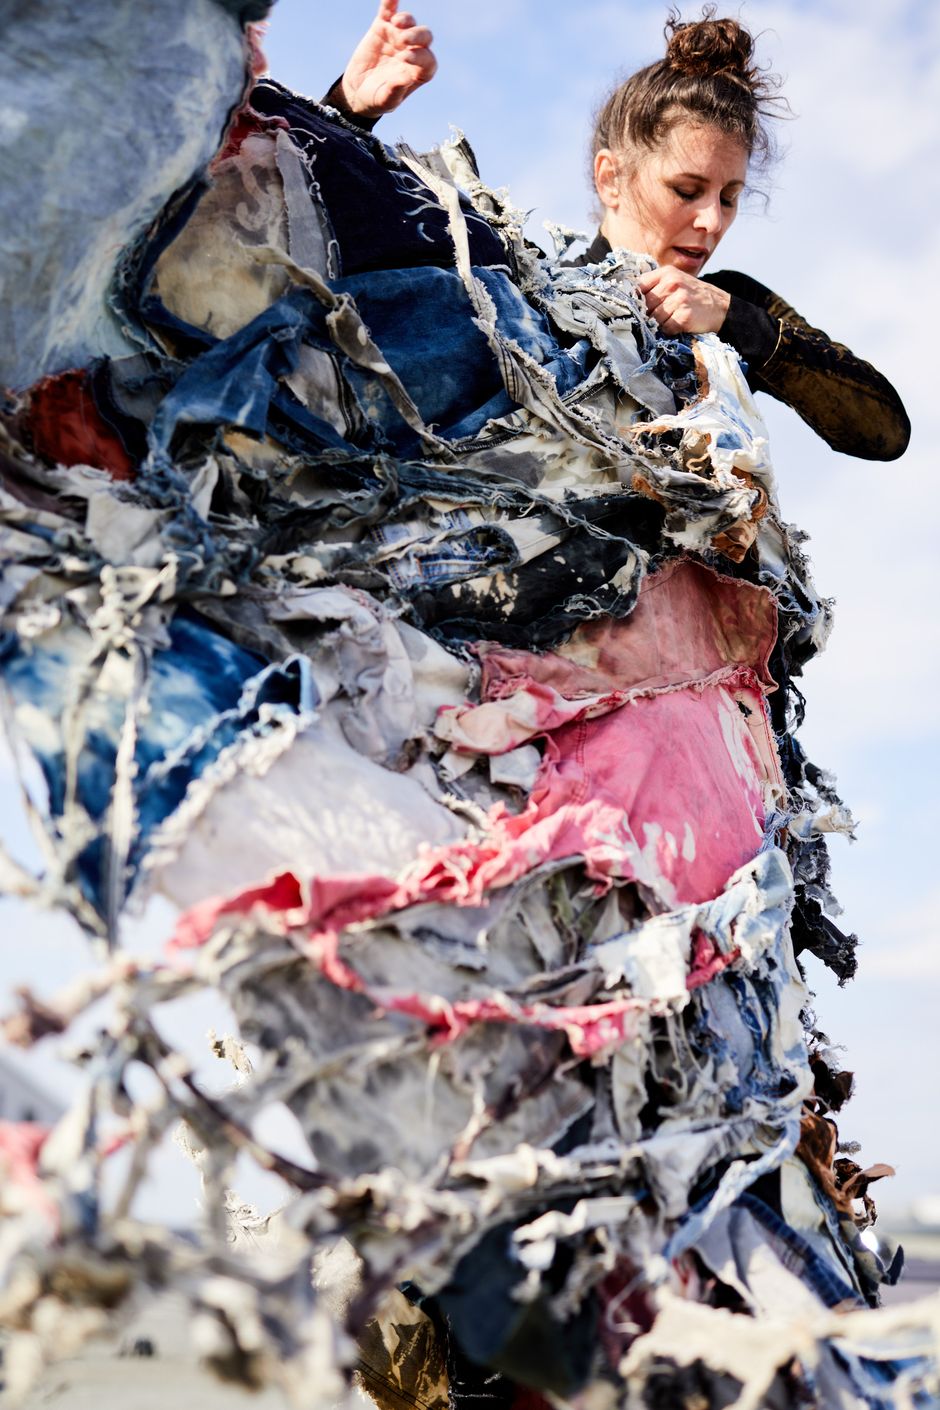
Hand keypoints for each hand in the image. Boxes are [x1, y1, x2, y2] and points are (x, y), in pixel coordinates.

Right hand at [335, 1, 436, 120]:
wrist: (358, 90)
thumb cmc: (377, 99)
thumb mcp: (386, 101)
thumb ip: (396, 91)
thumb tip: (406, 77)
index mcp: (419, 71)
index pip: (428, 61)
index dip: (421, 57)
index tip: (405, 58)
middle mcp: (413, 51)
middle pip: (424, 37)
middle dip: (417, 36)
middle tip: (404, 40)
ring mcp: (398, 37)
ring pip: (409, 23)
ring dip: (406, 20)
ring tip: (396, 23)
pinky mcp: (382, 26)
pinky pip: (388, 10)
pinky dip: (390, 2)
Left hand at [636, 267, 730, 335]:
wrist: (721, 307)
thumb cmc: (694, 296)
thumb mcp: (676, 281)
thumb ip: (655, 286)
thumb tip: (631, 299)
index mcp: (666, 273)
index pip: (638, 287)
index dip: (636, 300)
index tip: (638, 307)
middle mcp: (672, 283)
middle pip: (644, 305)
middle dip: (648, 314)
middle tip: (660, 316)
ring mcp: (678, 299)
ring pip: (653, 318)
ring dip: (660, 323)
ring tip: (672, 318)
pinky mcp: (684, 316)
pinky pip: (665, 328)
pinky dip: (670, 330)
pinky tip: (679, 324)